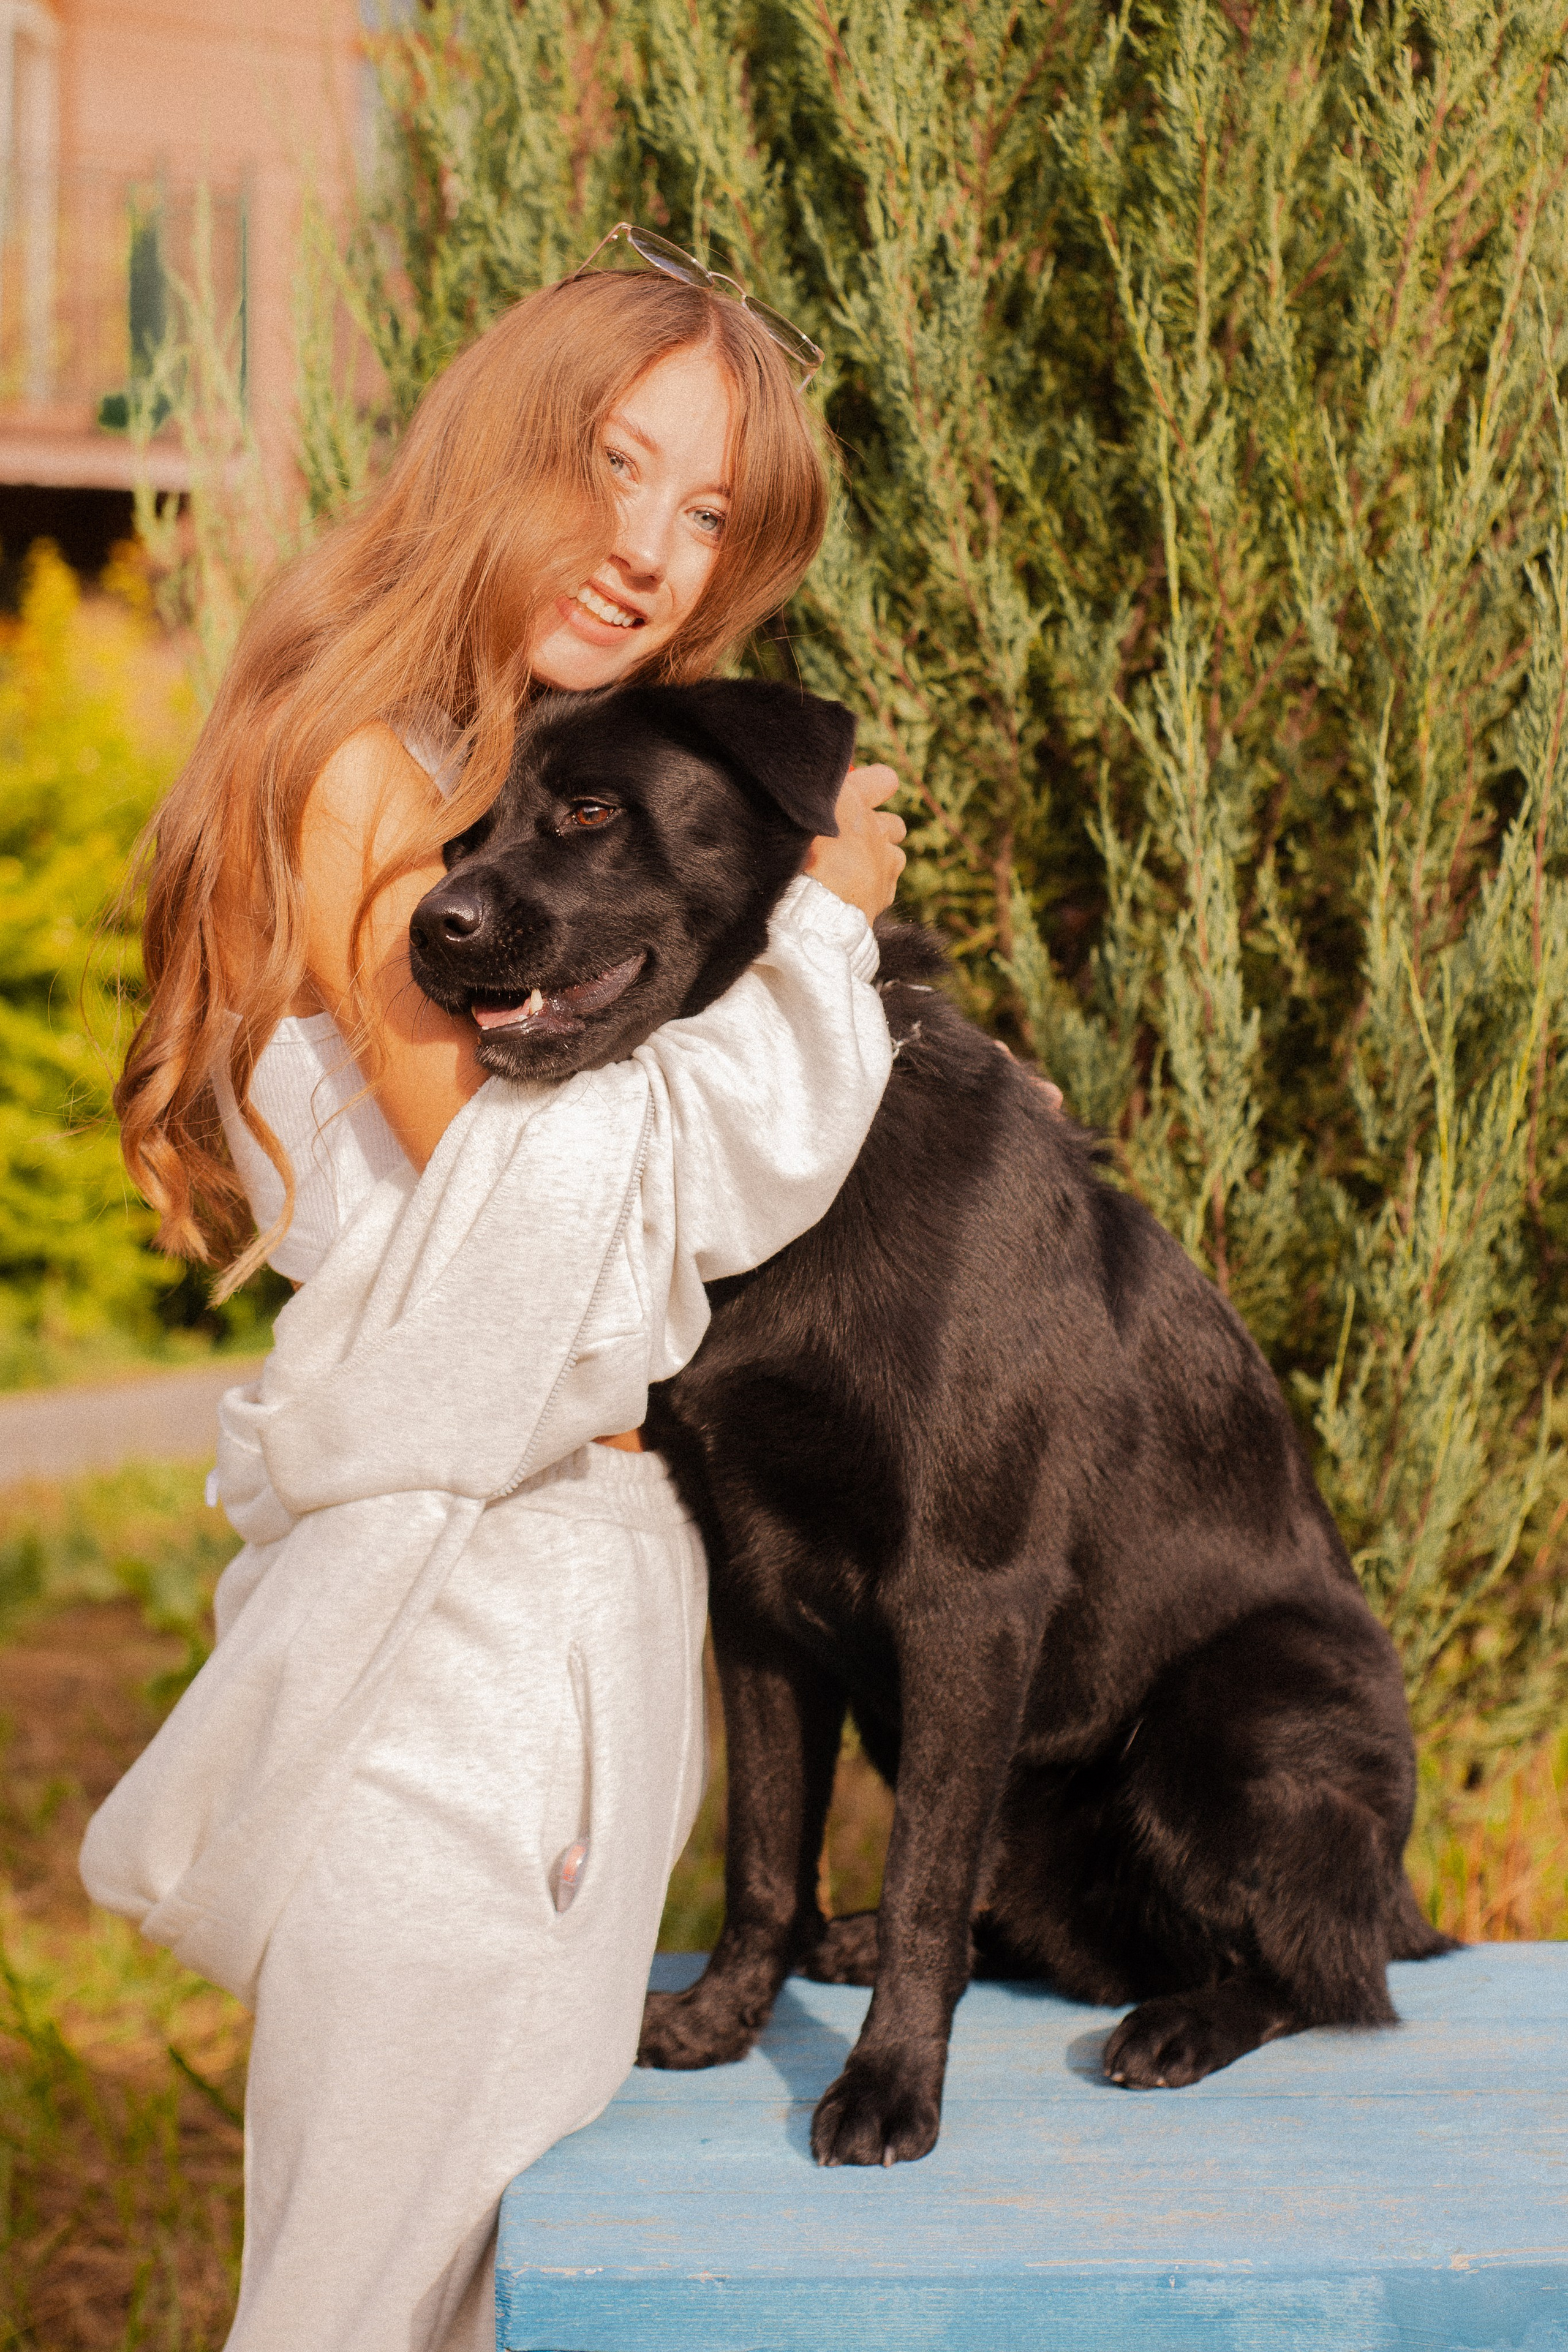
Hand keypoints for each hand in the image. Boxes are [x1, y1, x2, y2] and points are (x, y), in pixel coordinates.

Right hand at [805, 763, 906, 922]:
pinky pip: (887, 885)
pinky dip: (874, 889)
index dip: (875, 785)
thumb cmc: (793, 858)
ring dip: (879, 860)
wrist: (809, 907)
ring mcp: (885, 860)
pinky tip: (852, 894)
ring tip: (852, 872)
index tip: (862, 793)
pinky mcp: (886, 891)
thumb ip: (808, 805)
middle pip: (893, 823)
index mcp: (853, 798)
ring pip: (895, 855)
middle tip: (853, 841)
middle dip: (879, 830)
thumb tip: (804, 791)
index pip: (884, 779)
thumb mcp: (793, 819)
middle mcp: (876, 825)